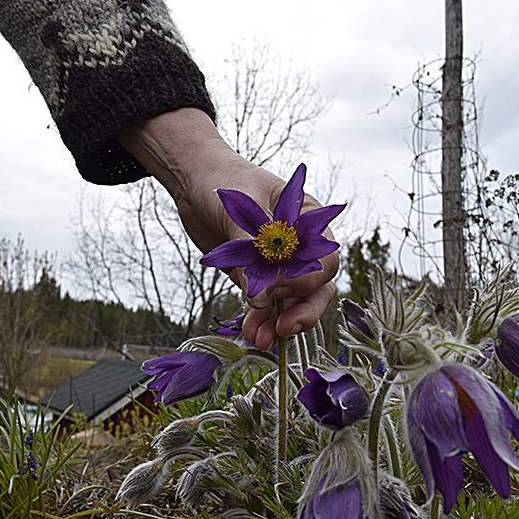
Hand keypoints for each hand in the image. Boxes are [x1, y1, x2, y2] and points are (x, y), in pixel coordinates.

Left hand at [116, 108, 337, 349]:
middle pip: (317, 287)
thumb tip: (259, 297)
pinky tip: (251, 332)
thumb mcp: (241, 207)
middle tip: (283, 328)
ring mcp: (277, 264)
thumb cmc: (223, 180)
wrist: (192, 181)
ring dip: (278, 322)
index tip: (277, 287)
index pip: (325, 259)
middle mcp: (299, 246)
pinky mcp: (254, 277)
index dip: (307, 279)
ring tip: (260, 339)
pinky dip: (259, 320)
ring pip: (291, 302)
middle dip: (303, 311)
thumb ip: (251, 250)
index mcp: (309, 220)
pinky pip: (264, 305)